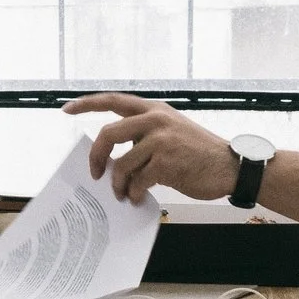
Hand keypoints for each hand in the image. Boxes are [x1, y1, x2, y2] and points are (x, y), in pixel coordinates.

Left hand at [64, 93, 234, 203]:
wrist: (231, 165)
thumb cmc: (199, 152)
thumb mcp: (171, 131)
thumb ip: (144, 136)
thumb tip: (114, 158)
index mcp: (154, 109)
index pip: (113, 100)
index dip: (87, 103)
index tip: (67, 108)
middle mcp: (155, 120)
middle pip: (108, 134)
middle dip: (96, 158)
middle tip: (95, 174)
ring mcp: (161, 140)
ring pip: (121, 164)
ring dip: (118, 184)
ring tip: (124, 194)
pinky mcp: (167, 162)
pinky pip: (138, 181)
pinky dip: (135, 193)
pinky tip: (139, 198)